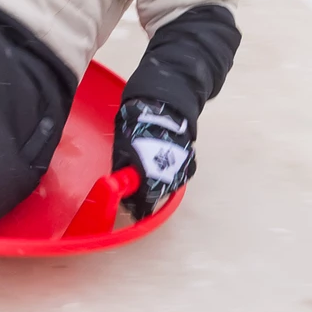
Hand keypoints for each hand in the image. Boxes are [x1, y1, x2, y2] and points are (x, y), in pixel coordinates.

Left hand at [112, 98, 195, 219]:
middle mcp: (171, 177)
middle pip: (159, 194)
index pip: (145, 203)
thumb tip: (119, 181)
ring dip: (160, 181)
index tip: (131, 204)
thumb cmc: (138, 127)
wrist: (163, 107)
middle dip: (148, 192)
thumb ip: (122, 168)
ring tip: (150, 167)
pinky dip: (172, 171)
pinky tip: (162, 160)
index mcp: (151, 176)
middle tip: (137, 184)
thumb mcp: (121, 148)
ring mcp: (184, 169)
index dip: (136, 205)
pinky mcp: (191, 160)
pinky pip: (181, 173)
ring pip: (171, 184)